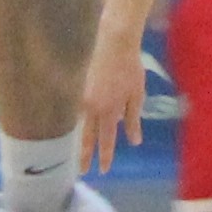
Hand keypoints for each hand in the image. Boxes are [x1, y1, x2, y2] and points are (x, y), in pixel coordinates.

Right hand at [78, 25, 147, 173]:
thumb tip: (134, 141)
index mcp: (108, 111)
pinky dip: (77, 116)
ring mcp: (80, 96)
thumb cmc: (130, 67)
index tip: (103, 170)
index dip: (105, 156)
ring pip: (79, 121)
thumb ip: (133, 119)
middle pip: (86, 137)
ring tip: (77, 148)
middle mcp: (91, 107)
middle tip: (82, 171)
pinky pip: (75, 106)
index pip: (106, 140)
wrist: (113, 40)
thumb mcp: (136, 95)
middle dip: (84, 155)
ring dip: (79, 135)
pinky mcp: (75, 85)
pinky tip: (76, 120)